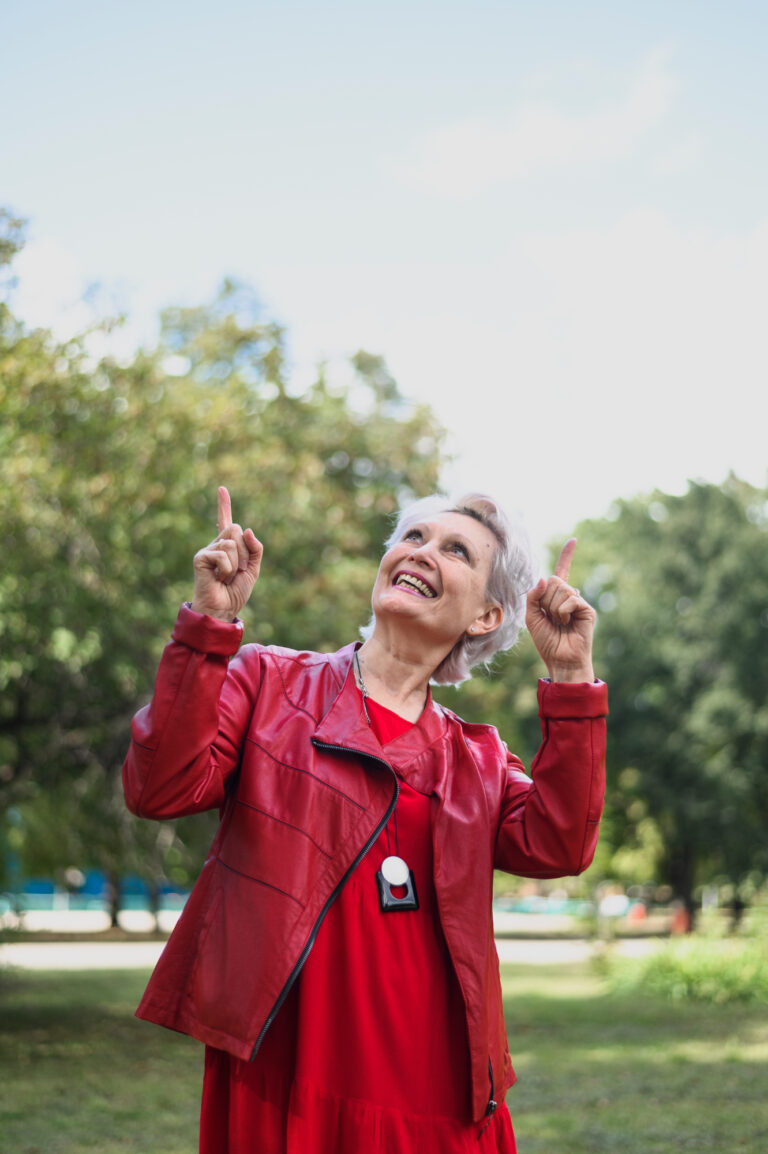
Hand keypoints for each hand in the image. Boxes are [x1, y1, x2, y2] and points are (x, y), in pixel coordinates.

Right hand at [191, 487, 262, 620]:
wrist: (222, 609)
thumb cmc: (235, 592)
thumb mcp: (253, 569)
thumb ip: (255, 549)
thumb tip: (246, 529)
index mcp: (228, 546)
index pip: (226, 521)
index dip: (224, 505)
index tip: (222, 488)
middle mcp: (216, 545)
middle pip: (235, 529)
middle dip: (244, 552)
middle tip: (238, 570)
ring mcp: (207, 550)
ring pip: (232, 543)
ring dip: (236, 564)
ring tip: (227, 577)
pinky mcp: (200, 558)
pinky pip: (222, 554)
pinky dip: (226, 569)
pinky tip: (218, 579)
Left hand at [525, 538, 595, 681]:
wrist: (560, 659)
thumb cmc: (546, 641)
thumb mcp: (531, 617)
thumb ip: (533, 596)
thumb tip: (545, 578)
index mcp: (555, 597)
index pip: (561, 572)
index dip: (566, 556)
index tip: (573, 540)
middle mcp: (569, 596)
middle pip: (554, 580)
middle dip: (546, 599)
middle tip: (551, 617)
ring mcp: (579, 602)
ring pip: (561, 589)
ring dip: (553, 608)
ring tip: (559, 623)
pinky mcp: (587, 610)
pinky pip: (570, 599)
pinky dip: (563, 612)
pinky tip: (567, 623)